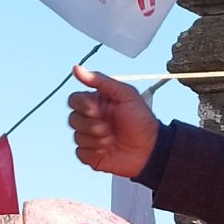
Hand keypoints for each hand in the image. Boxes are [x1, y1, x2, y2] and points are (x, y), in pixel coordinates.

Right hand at [65, 65, 159, 179]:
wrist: (151, 149)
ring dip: (96, 139)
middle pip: (72, 119)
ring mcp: (90, 137)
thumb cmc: (141, 121)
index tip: (97, 110)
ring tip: (112, 139)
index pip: (74, 100)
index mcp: (96, 103)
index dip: (82, 106)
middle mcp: (90, 119)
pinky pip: (80, 153)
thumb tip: (77, 68)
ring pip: (76, 136)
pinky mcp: (91, 155)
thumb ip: (101, 81)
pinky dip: (94, 151)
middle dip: (91, 125)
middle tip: (108, 128)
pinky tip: (108, 149)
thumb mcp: (126, 94)